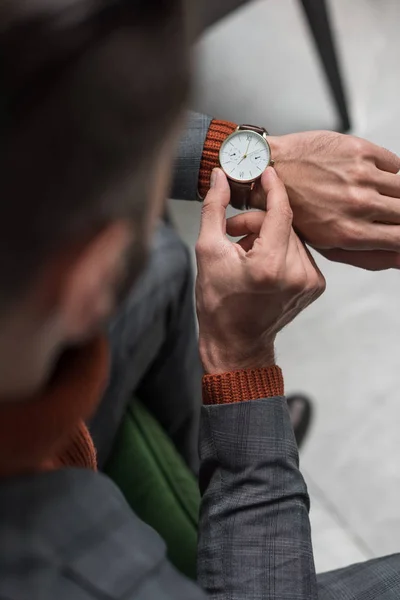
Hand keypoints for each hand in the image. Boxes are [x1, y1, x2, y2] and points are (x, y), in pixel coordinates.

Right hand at [196, 167, 325, 373]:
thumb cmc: (218, 303)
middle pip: (283, 223)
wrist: (236, 343)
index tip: (265, 171)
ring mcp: (310, 281)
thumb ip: (214, 210)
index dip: (273, 187)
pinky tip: (260, 263)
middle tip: (232, 228)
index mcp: (270, 266)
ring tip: (243, 250)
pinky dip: (280, 250)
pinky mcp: (315, 286)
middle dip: (257, 219)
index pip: (281, 210)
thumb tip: (219, 178)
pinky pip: (299, 252)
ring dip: (268, 234)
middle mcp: (297, 273)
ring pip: (292, 236)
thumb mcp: (208, 252)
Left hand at [250, 131, 399, 269]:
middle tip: (387, 212)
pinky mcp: (361, 151)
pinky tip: (371, 176)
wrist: (272, 169)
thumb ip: (367, 256)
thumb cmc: (297, 209)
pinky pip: (396, 165)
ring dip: (395, 193)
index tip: (397, 229)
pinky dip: (389, 172)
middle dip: (399, 214)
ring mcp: (362, 176)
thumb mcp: (326, 244)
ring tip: (377, 194)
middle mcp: (359, 205)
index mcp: (350, 233)